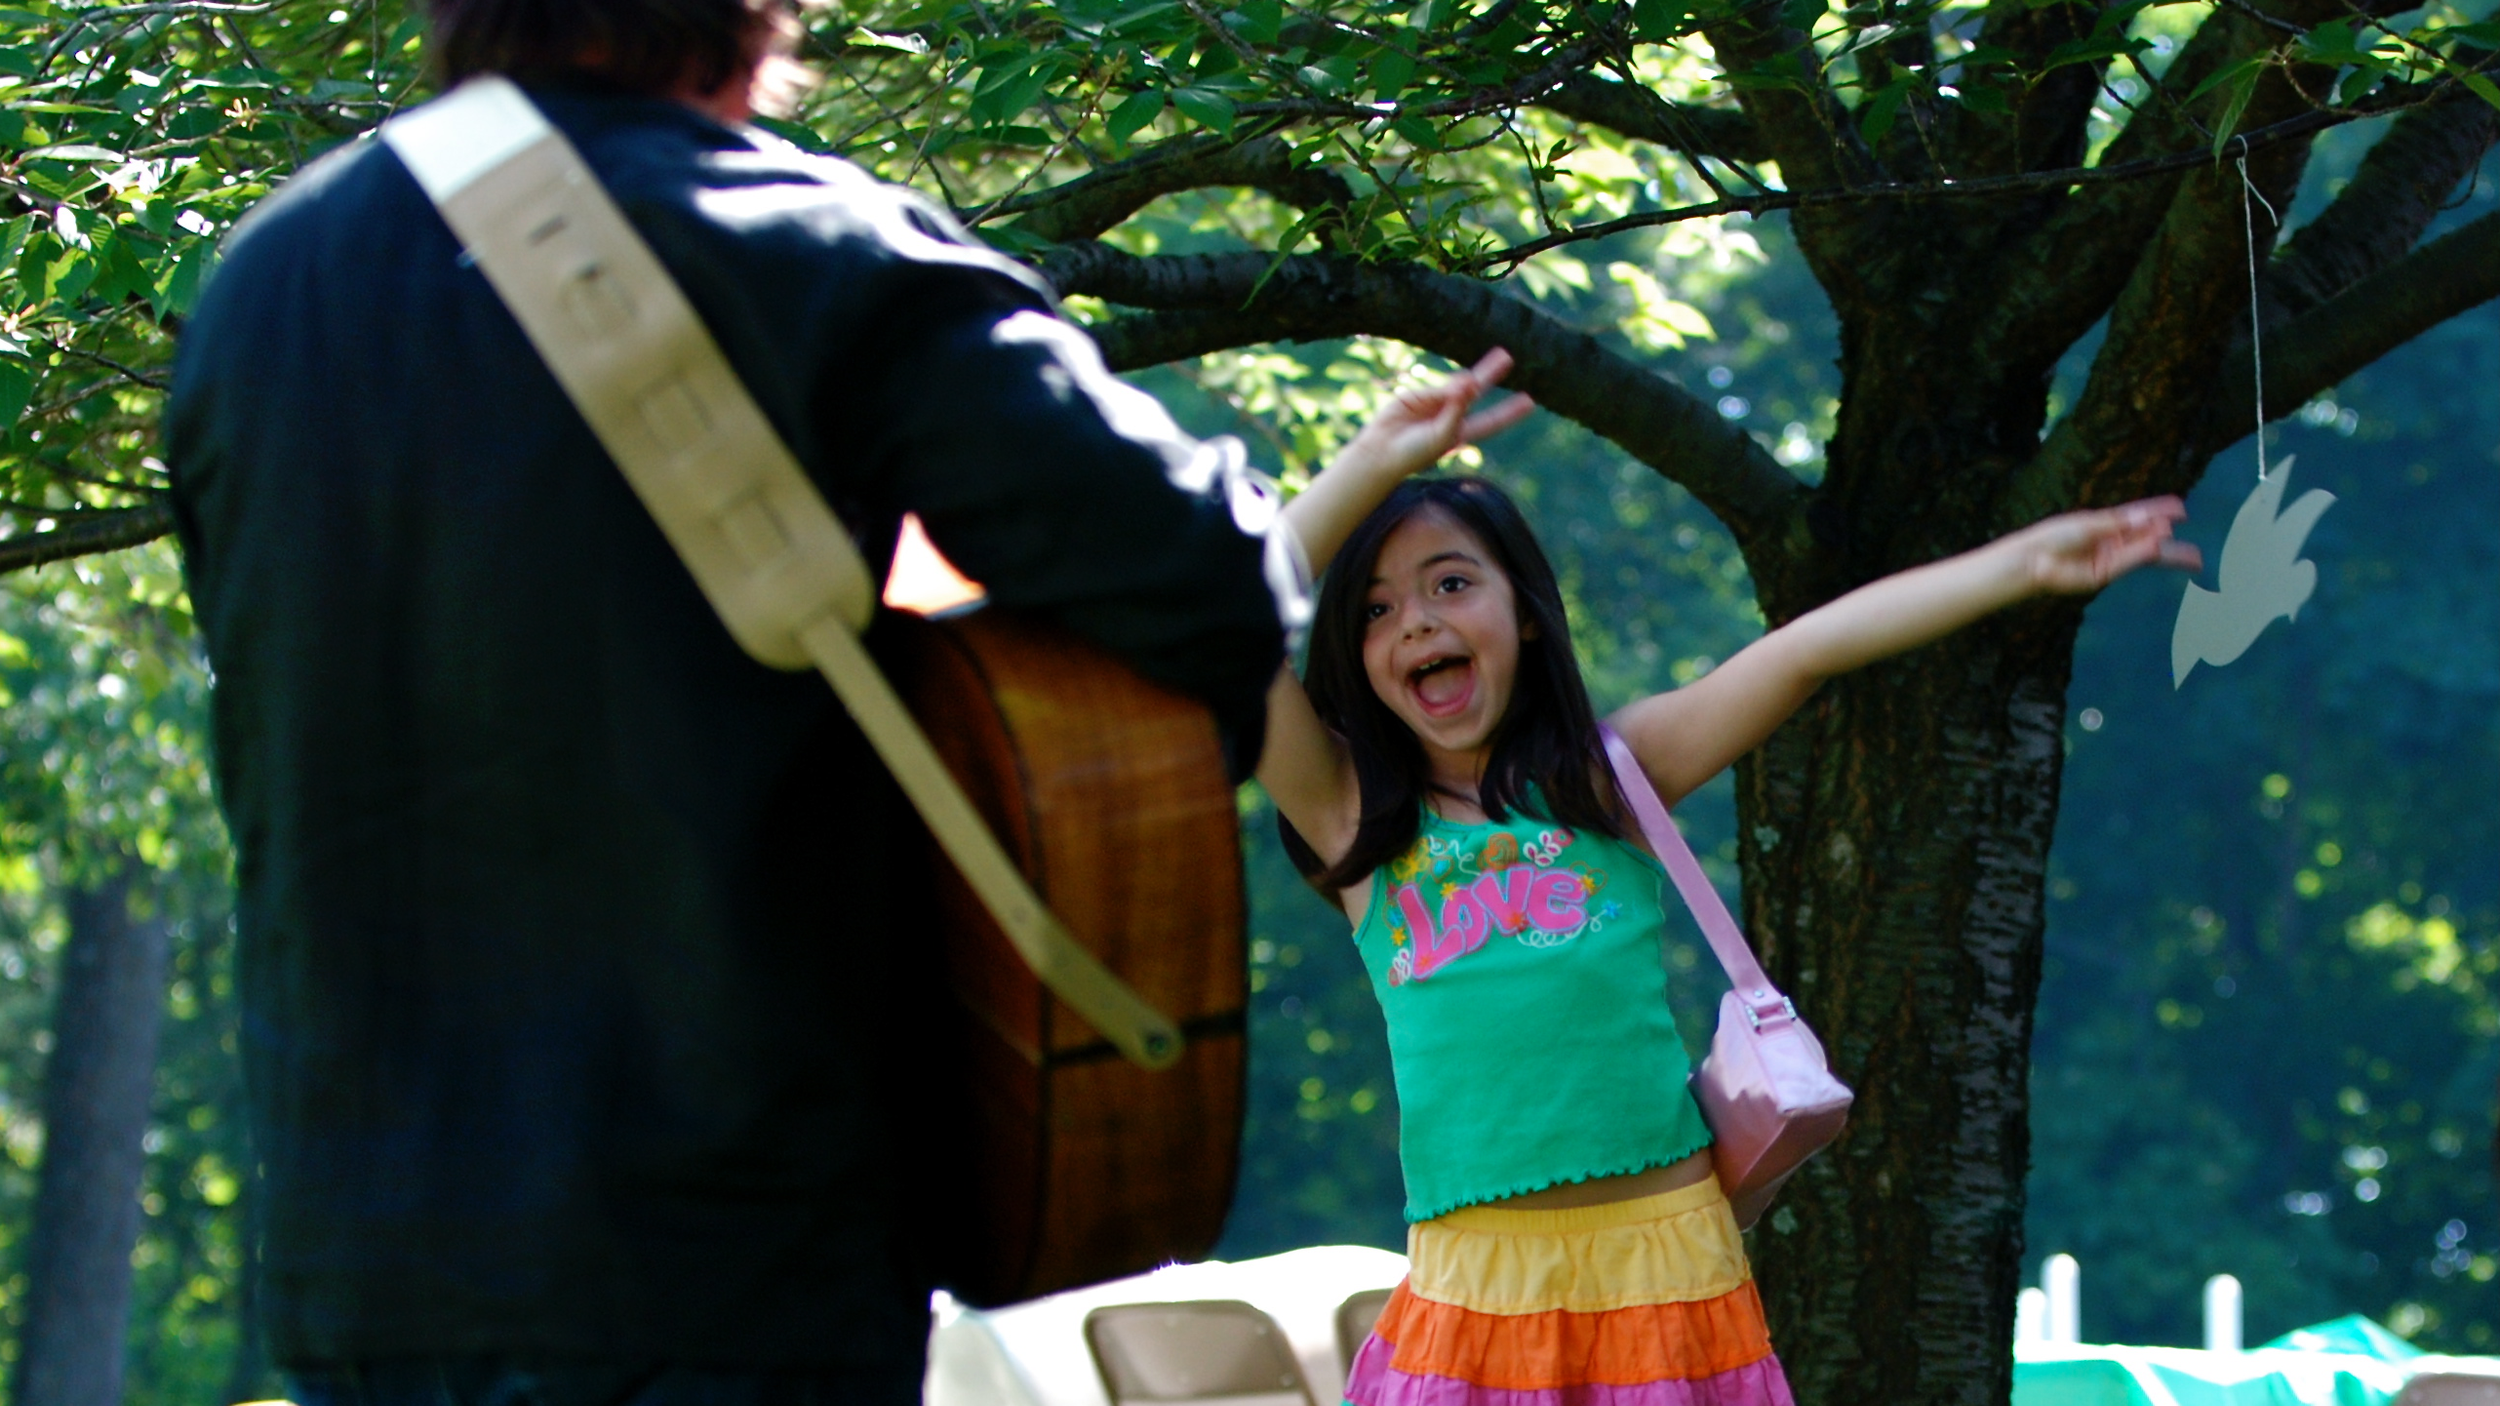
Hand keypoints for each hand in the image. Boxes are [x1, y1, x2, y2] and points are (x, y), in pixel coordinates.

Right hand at [1333, 348, 1536, 480]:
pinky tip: (1463, 385)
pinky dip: (1453, 387)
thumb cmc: (1414, 452)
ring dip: (1483, 371)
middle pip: (1478, 392)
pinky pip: (1442, 388)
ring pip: (1461, 383)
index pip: (1491, 420)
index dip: (1509, 411)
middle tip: (1508, 356)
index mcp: (1462, 433)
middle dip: (1491, 374)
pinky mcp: (1420, 395)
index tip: (1529, 402)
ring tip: (1504, 357)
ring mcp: (1436, 404)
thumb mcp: (1442, 435)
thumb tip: (1470, 381)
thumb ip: (1457, 409)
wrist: (1382, 451)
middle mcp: (1452, 416)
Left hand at [2018, 496, 2203, 595]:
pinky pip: (2130, 562)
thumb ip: (2120, 522)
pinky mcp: (2105, 575)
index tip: (2181, 508)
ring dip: (2168, 553)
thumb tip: (2151, 517)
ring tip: (2194, 558)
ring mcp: (2111, 559)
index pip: (2140, 516)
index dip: (2161, 511)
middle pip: (2150, 540)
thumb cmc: (2056, 536)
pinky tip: (2160, 547)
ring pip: (2146, 555)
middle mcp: (2114, 542)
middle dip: (2174, 545)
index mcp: (2108, 524)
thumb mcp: (2090, 523)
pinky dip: (2145, 554)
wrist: (2034, 559)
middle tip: (2198, 551)